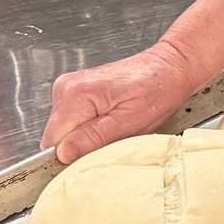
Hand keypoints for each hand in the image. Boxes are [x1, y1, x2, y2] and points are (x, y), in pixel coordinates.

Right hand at [40, 40, 203, 164]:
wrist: (169, 68)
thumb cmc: (157, 90)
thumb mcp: (129, 122)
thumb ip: (93, 138)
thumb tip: (63, 154)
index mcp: (76, 95)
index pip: (53, 143)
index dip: (73, 156)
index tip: (96, 153)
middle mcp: (66, 88)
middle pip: (57, 138)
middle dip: (81, 147)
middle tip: (112, 139)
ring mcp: (69, 89)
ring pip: (65, 133)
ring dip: (86, 139)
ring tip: (114, 128)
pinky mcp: (76, 92)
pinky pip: (73, 123)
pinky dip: (89, 129)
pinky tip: (109, 121)